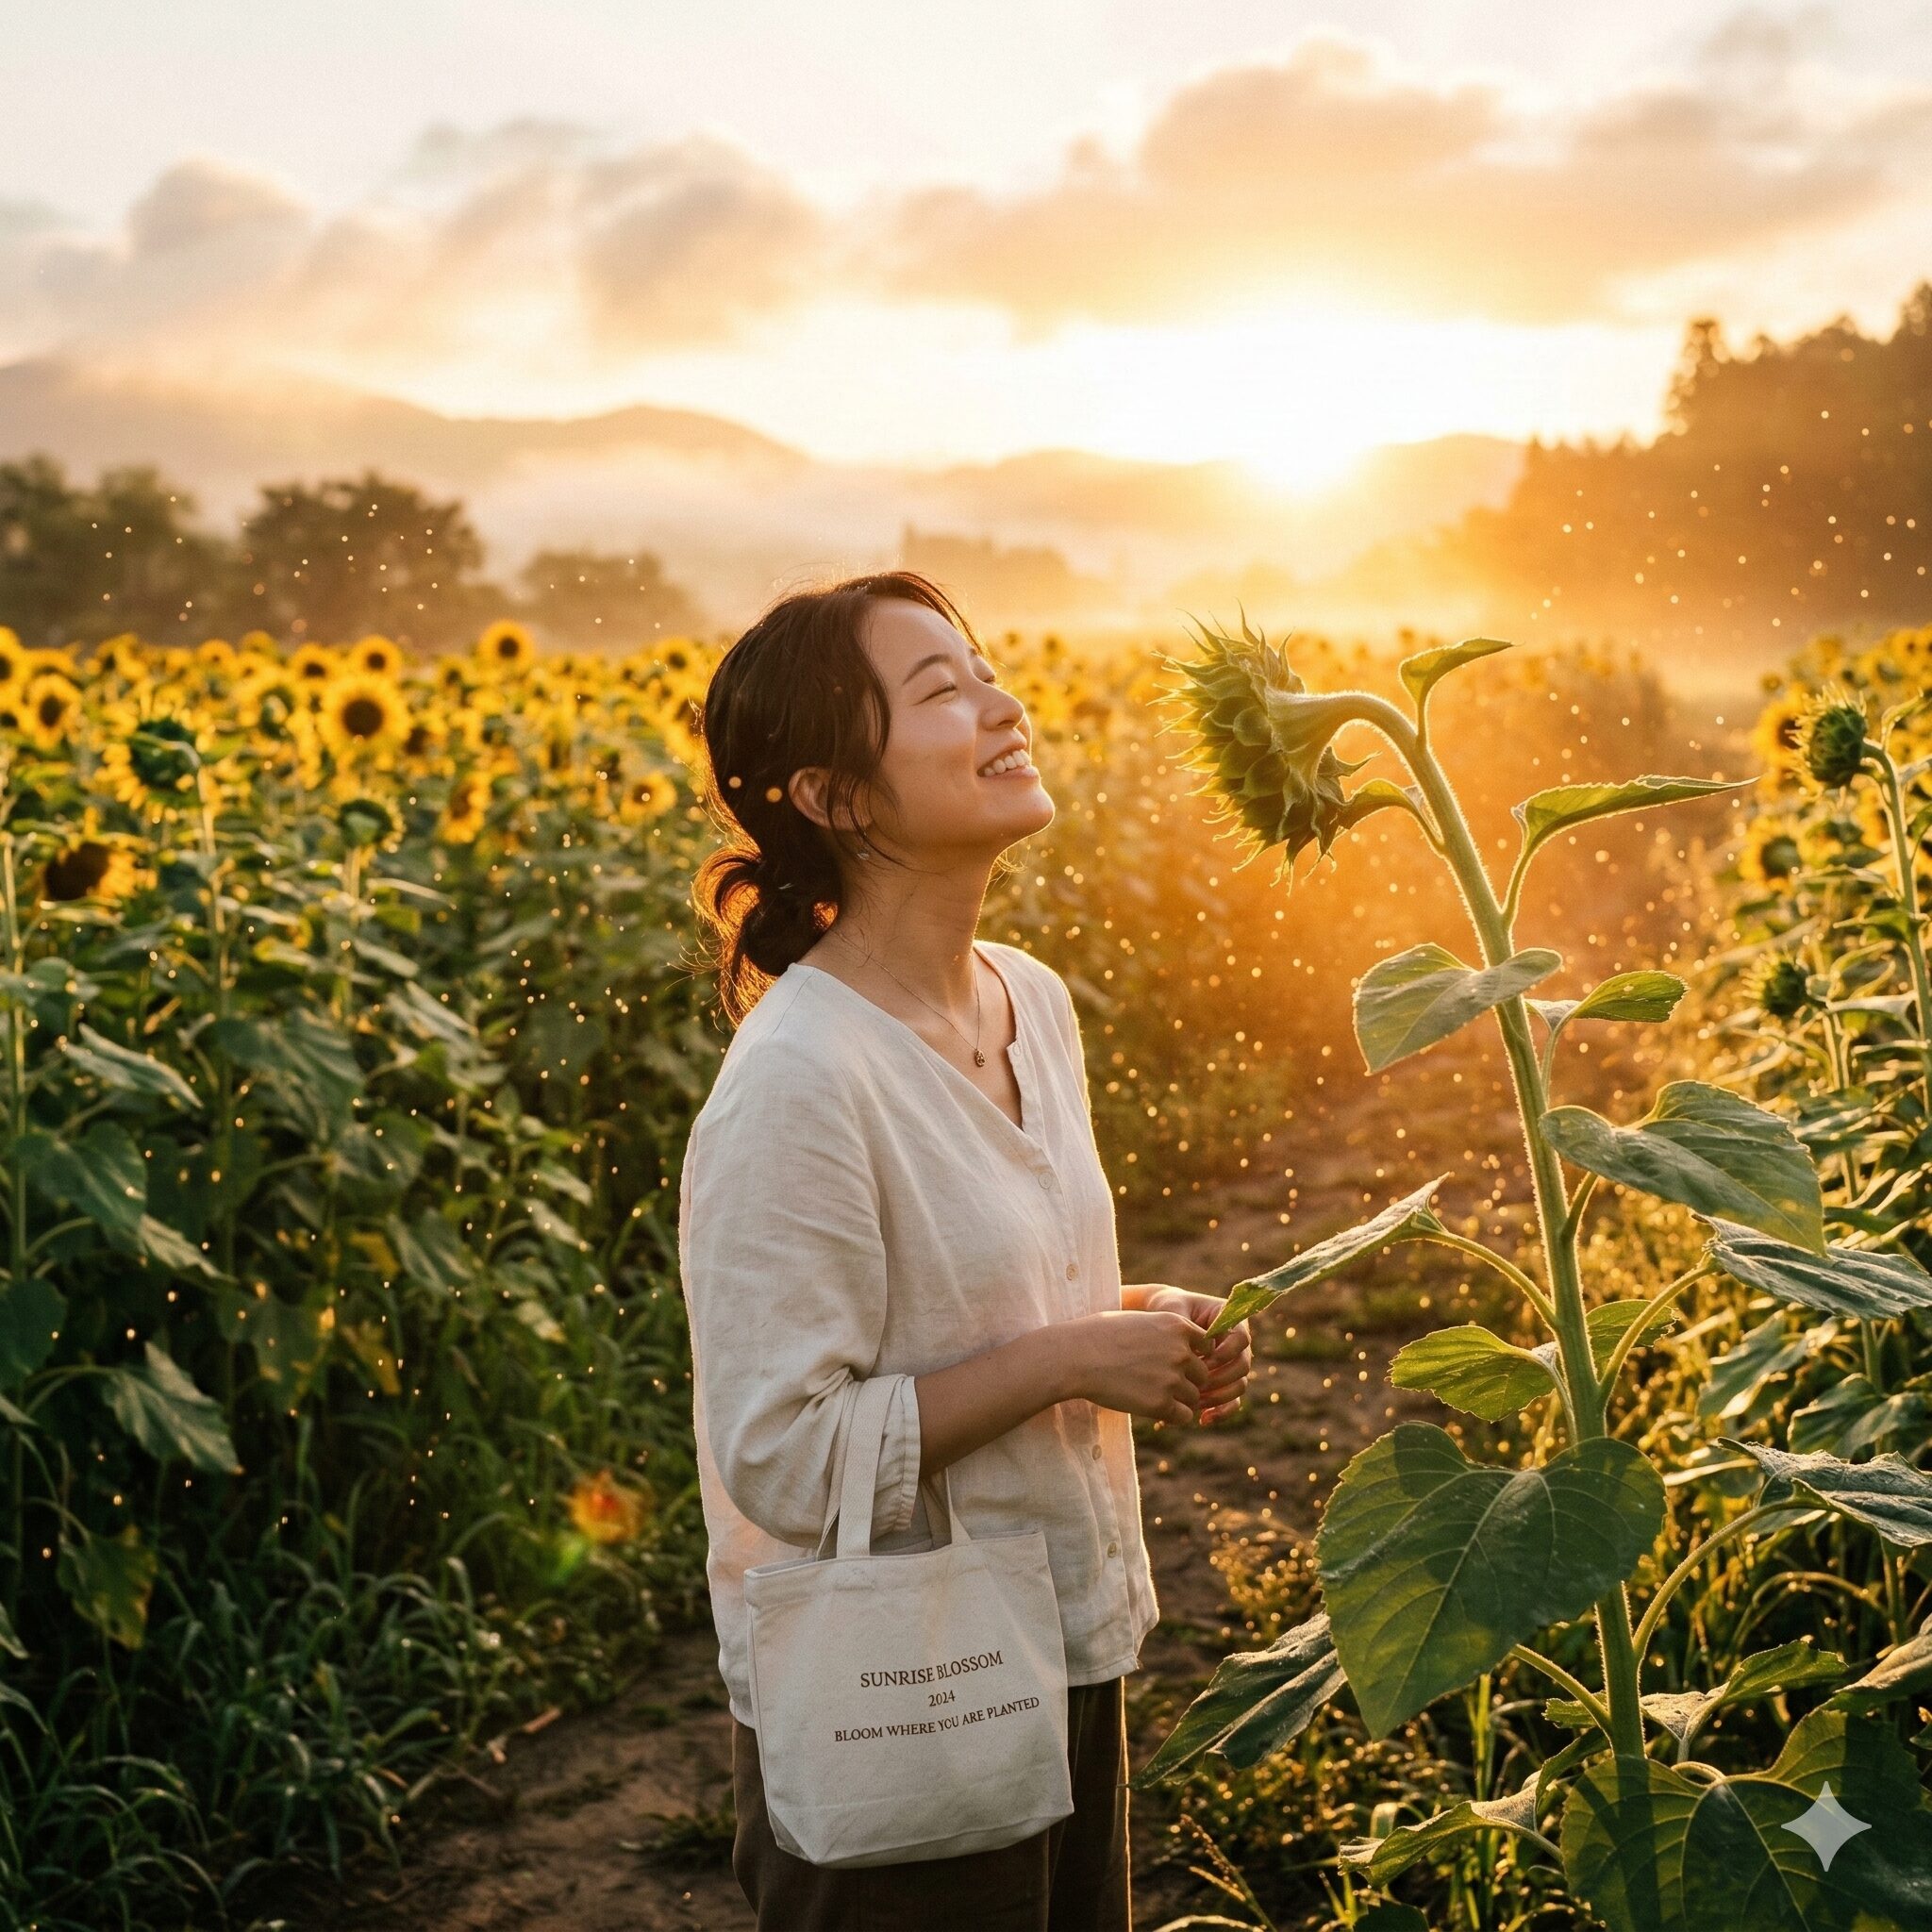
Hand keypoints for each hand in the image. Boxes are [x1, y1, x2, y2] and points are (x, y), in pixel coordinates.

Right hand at [1060, 1309, 1215, 1425]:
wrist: (1075, 1357)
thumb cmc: (1099, 1335)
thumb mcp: (1139, 1320)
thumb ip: (1166, 1333)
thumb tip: (1183, 1348)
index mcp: (1177, 1325)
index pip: (1206, 1346)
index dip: (1192, 1356)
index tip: (1173, 1362)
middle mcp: (1180, 1351)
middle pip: (1202, 1374)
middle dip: (1186, 1380)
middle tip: (1160, 1383)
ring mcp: (1172, 1378)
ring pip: (1194, 1396)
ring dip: (1179, 1399)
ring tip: (1151, 1395)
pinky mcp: (1160, 1404)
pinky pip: (1183, 1416)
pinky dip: (1172, 1416)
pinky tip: (1153, 1409)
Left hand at [1140, 1286, 1251, 1423]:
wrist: (1159, 1325)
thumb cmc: (1167, 1310)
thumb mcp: (1173, 1310)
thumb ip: (1186, 1324)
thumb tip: (1202, 1347)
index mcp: (1230, 1320)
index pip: (1241, 1338)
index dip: (1227, 1352)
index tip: (1204, 1359)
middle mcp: (1237, 1344)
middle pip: (1243, 1366)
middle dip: (1221, 1378)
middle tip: (1196, 1385)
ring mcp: (1232, 1365)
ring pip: (1239, 1386)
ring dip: (1219, 1397)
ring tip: (1194, 1402)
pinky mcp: (1224, 1383)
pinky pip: (1231, 1402)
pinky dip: (1220, 1412)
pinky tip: (1203, 1419)